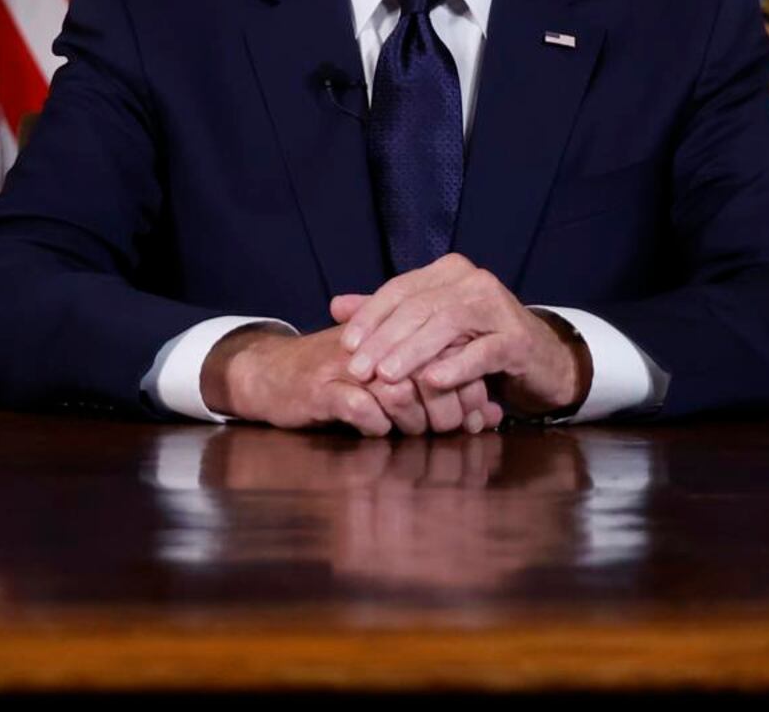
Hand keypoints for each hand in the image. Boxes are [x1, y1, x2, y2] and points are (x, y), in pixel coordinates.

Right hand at [201, 325, 501, 436]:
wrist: (273, 374)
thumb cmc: (341, 378)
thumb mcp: (394, 378)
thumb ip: (444, 392)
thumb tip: (495, 415)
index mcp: (395, 334)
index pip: (447, 353)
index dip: (470, 388)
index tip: (480, 417)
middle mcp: (375, 346)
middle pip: (429, 373)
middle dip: (450, 409)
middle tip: (456, 431)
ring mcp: (346, 367)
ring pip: (398, 391)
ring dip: (415, 420)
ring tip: (418, 433)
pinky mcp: (320, 389)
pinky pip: (358, 407)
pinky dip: (375, 425)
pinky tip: (379, 431)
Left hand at [331, 255, 588, 418]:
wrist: (538, 359)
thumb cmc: (475, 343)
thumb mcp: (429, 328)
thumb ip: (387, 316)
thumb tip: (336, 306)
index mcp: (448, 271)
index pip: (400, 288)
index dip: (371, 315)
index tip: (347, 344)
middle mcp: (474, 281)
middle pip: (420, 307)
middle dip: (385, 339)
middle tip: (359, 368)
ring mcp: (498, 307)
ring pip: (447, 325)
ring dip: (412, 352)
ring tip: (386, 376)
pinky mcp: (517, 338)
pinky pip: (482, 351)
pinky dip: (456, 366)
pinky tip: (432, 381)